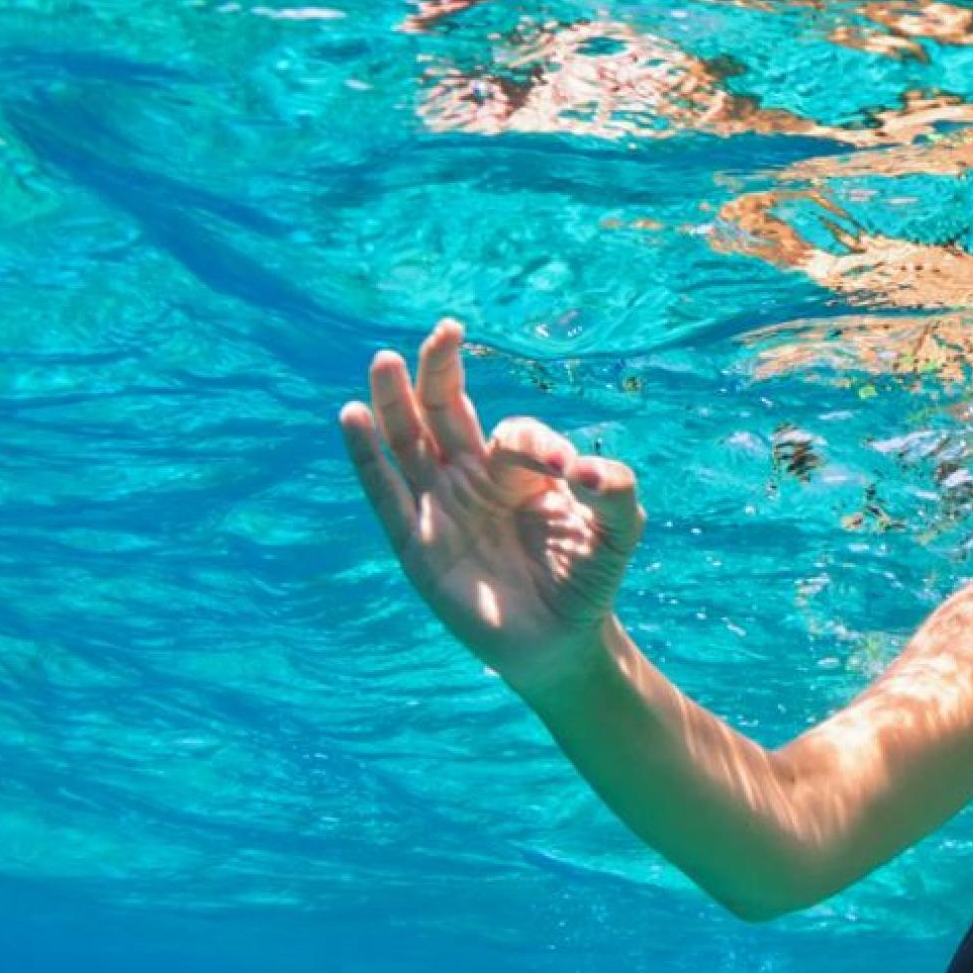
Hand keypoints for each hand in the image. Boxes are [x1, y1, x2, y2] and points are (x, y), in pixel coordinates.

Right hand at [339, 319, 644, 696]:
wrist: (562, 641)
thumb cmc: (588, 579)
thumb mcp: (620, 531)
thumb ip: (617, 492)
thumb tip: (586, 470)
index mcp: (518, 469)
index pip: (514, 434)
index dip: (537, 445)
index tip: (571, 475)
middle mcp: (472, 478)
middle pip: (445, 411)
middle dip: (442, 371)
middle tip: (445, 330)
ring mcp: (440, 507)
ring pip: (408, 442)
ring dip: (394, 401)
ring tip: (383, 360)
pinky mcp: (416, 544)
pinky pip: (385, 494)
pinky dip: (366, 457)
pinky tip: (352, 416)